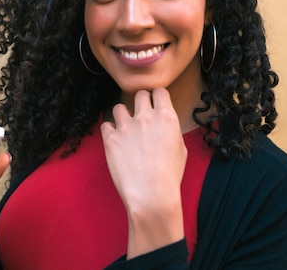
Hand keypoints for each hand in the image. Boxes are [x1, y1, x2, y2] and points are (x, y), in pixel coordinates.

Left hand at [101, 88, 186, 257]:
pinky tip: (115, 141)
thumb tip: (163, 124)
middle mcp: (146, 117)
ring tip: (126, 129)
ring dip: (122, 116)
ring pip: (118, 107)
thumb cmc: (169, 176)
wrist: (151, 195)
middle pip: (139, 94)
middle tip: (140, 116)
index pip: (159, 91)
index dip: (157, 97)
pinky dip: (109, 131)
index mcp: (166, 117)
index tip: (155, 104)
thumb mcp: (180, 149)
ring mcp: (126, 127)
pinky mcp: (110, 138)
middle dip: (140, 103)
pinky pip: (105, 125)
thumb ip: (169, 130)